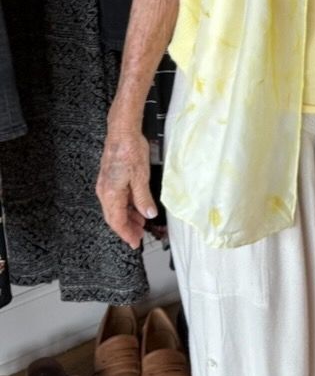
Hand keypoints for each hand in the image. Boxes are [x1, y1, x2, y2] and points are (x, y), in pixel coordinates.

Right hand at [96, 129, 155, 248]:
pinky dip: (126, 206)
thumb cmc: (130, 150)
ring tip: (141, 223)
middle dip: (127, 228)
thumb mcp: (141, 177)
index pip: (117, 221)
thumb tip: (148, 214)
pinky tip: (136, 207)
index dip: (126, 234)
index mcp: (111, 193)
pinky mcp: (109, 179)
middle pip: (114, 217)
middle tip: (139, 236)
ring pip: (115, 209)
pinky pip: (116, 199)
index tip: (135, 242)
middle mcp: (105, 191)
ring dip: (128, 217)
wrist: (122, 132)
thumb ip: (144, 198)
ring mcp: (106, 185)